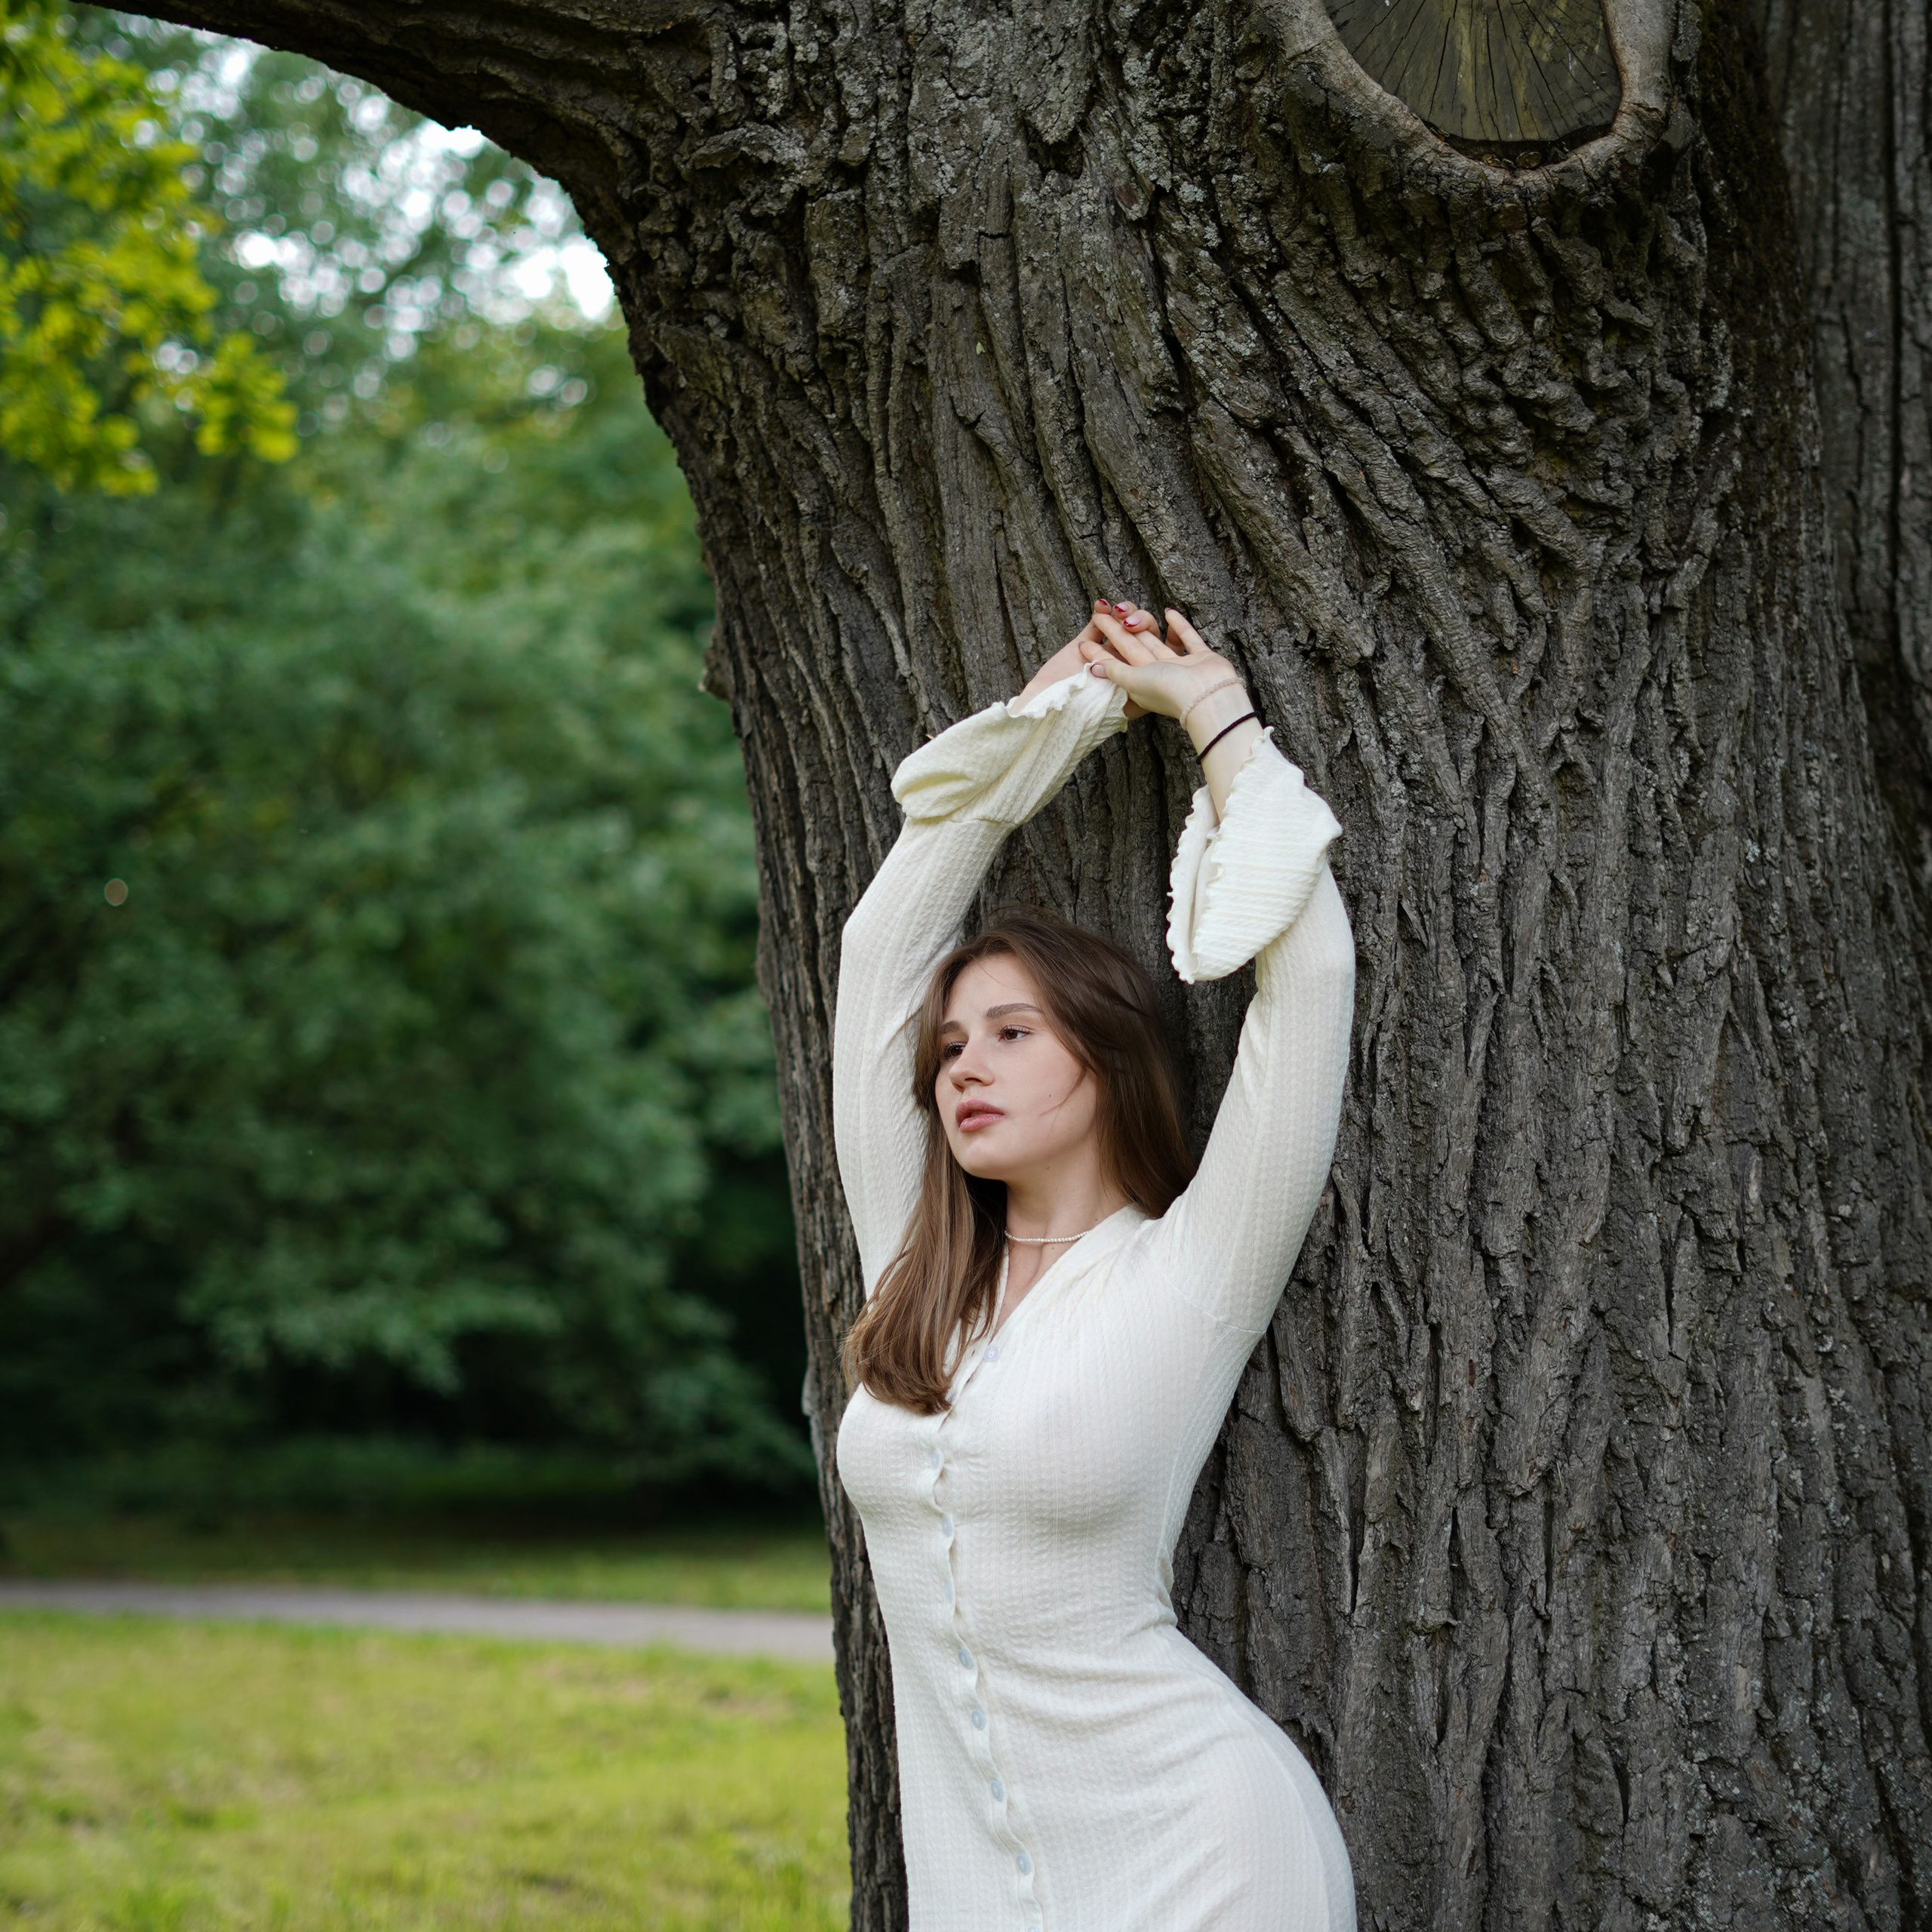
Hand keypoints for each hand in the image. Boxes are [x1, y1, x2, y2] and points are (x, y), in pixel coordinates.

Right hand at [1016, 599, 1154, 715]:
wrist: (1042, 707)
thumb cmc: (1076, 715)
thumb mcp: (1109, 710)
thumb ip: (1127, 703)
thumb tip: (1149, 698)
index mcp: (1136, 687)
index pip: (1159, 661)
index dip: (1169, 641)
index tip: (1166, 631)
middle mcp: (1124, 670)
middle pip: (1147, 639)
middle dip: (1143, 624)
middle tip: (1131, 623)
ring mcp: (1106, 655)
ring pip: (1127, 627)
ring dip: (1126, 614)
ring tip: (1117, 611)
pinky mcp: (1086, 645)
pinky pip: (1099, 624)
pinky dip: (1102, 613)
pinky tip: (1100, 606)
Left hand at [1079, 602, 1248, 740]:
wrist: (1208, 696)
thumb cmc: (1169, 690)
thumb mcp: (1133, 681)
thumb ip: (1114, 672)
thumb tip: (1093, 668)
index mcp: (1141, 681)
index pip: (1115, 662)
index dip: (1099, 652)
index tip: (1083, 640)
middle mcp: (1159, 674)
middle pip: (1133, 647)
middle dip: (1115, 631)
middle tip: (1099, 614)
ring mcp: (1181, 666)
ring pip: (1156, 641)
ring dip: (1143, 625)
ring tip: (1128, 609)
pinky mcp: (1201, 658)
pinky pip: (1187, 638)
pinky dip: (1178, 626)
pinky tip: (1168, 612)